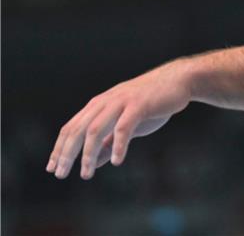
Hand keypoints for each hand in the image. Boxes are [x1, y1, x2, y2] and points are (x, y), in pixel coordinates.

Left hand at [46, 60, 192, 179]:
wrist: (178, 81)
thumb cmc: (152, 103)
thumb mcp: (126, 124)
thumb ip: (109, 141)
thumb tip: (91, 162)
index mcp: (99, 105)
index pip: (71, 127)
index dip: (59, 148)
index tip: (53, 168)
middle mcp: (105, 102)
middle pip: (78, 130)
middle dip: (67, 154)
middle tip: (61, 174)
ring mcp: (121, 102)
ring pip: (95, 129)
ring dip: (88, 153)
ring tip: (86, 174)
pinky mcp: (139, 105)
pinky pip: (123, 127)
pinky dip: (118, 145)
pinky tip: (117, 161)